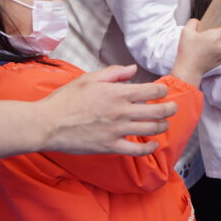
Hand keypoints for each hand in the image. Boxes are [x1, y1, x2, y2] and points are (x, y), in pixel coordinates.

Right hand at [37, 64, 178, 155]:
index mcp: (117, 93)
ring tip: (163, 124)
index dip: (163, 91)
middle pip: (158, 111)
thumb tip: (133, 69)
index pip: (152, 91)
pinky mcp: (111, 146)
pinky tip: (152, 145)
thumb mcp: (88, 79)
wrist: (47, 124)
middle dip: (170, 109)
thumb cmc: (65, 100)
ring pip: (151, 130)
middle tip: (172, 108)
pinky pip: (137, 150)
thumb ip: (114, 73)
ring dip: (162, 126)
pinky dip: (148, 148)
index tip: (163, 92)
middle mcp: (121, 112)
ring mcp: (117, 131)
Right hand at [172, 20, 220, 84]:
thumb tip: (198, 22)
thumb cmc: (187, 51)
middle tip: (208, 35)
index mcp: (215, 36)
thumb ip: (193, 22)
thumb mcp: (186, 32)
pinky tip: (207, 53)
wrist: (188, 69)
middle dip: (219, 34)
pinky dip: (217, 52)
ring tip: (206, 45)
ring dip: (217, 43)